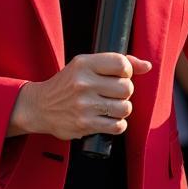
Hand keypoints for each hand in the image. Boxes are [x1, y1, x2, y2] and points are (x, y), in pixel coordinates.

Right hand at [9, 52, 152, 140]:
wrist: (40, 106)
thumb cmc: (67, 84)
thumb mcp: (86, 65)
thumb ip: (116, 62)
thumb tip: (147, 66)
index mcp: (84, 64)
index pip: (121, 64)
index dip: (127, 71)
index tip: (121, 75)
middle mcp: (84, 83)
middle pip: (126, 88)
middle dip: (125, 92)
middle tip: (114, 93)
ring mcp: (84, 105)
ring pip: (125, 108)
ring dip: (122, 109)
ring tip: (111, 107)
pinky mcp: (84, 124)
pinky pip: (117, 126)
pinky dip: (117, 124)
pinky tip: (108, 119)